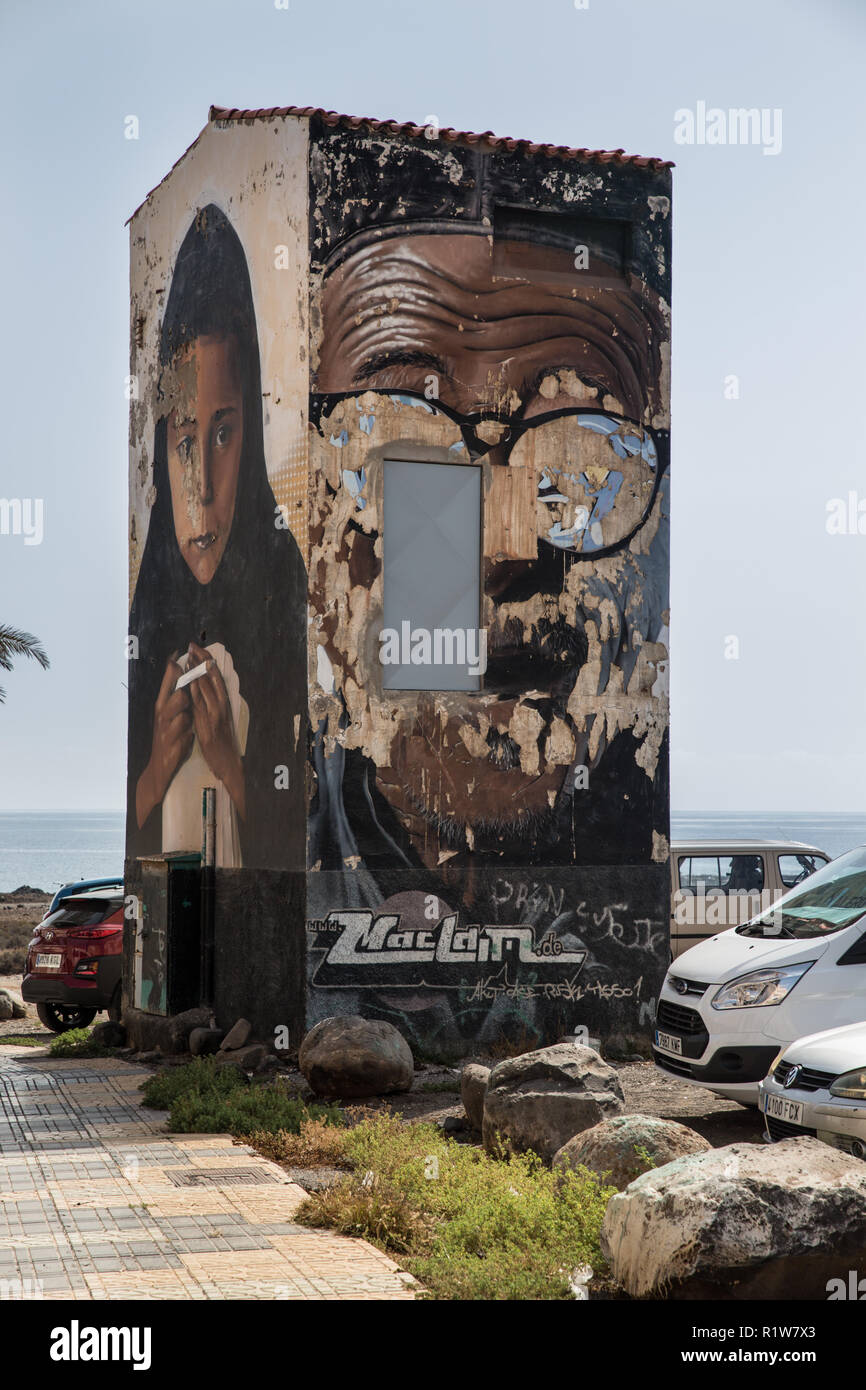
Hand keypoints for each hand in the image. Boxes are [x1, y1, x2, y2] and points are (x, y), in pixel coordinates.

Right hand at [136, 653, 192, 827]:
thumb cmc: (169, 735)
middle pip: (179, 695)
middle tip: (192, 698)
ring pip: (184, 716)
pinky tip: (186, 741)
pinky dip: (190, 737)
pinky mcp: (172, 745)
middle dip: (189, 695)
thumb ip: (175, 692)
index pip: (169, 680)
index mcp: (162, 704)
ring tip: (186, 726)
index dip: (176, 665)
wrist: (159, 766)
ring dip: (190, 720)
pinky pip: (187, 735)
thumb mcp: (170, 713)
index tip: (182, 649)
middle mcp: (162, 715)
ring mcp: (166, 730)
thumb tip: (179, 667)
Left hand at [187, 642, 245, 818]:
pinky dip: (198, 692)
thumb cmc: (220, 742)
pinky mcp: (212, 724)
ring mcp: (217, 714)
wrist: (228, 763)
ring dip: (199, 672)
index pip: (214, 676)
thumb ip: (207, 704)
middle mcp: (221, 705)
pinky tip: (191, 682)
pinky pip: (203, 705)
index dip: (205, 661)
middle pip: (213, 677)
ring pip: (209, 688)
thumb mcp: (214, 719)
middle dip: (202, 660)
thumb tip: (197, 689)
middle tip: (193, 645)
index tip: (196, 648)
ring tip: (191, 657)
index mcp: (222, 702)